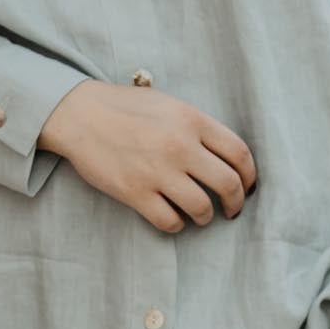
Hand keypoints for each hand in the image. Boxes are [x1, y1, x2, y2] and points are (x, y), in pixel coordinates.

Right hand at [40, 78, 256, 233]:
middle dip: (236, 203)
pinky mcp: (135, 193)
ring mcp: (157, 171)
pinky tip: (172, 216)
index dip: (250, 175)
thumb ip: (198, 127)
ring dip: (205, 217)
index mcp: (192, 120)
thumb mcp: (169, 104)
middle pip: (228, 184)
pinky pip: (169, 221)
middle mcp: (180, 146)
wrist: (79, 115)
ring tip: (200, 215)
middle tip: (232, 210)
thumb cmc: (124, 108)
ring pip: (201, 208)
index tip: (248, 186)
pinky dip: (176, 224)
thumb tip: (225, 156)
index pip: (239, 153)